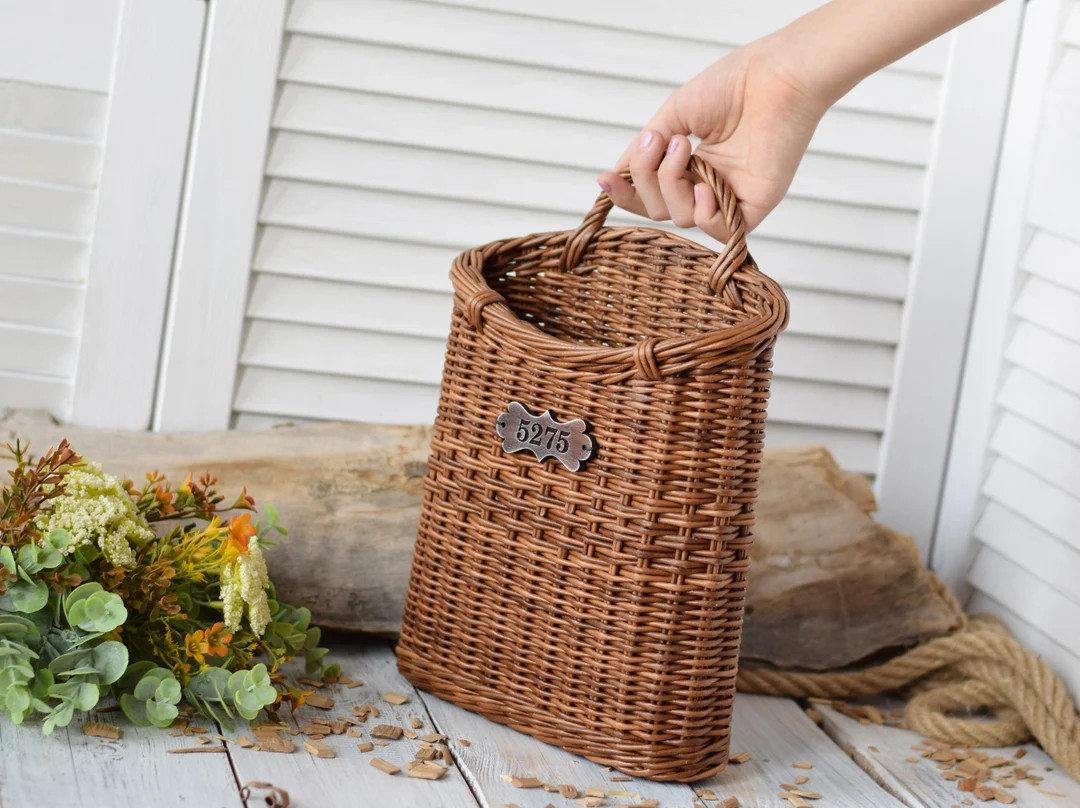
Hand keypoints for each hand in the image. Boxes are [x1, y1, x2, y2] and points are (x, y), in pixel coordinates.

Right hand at [598, 38, 827, 240]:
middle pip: (657, 209)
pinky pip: (715, 230)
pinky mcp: (751, 209)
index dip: (625, 192)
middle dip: (646, 179)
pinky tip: (707, 185)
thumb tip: (612, 174)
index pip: (649, 194)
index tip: (604, 179)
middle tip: (661, 142)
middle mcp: (706, 185)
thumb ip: (643, 148)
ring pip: (680, 218)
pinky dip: (703, 212)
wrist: (774, 79)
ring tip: (687, 147)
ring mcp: (727, 199)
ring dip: (672, 184)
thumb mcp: (672, 115)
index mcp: (689, 166)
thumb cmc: (730, 87)